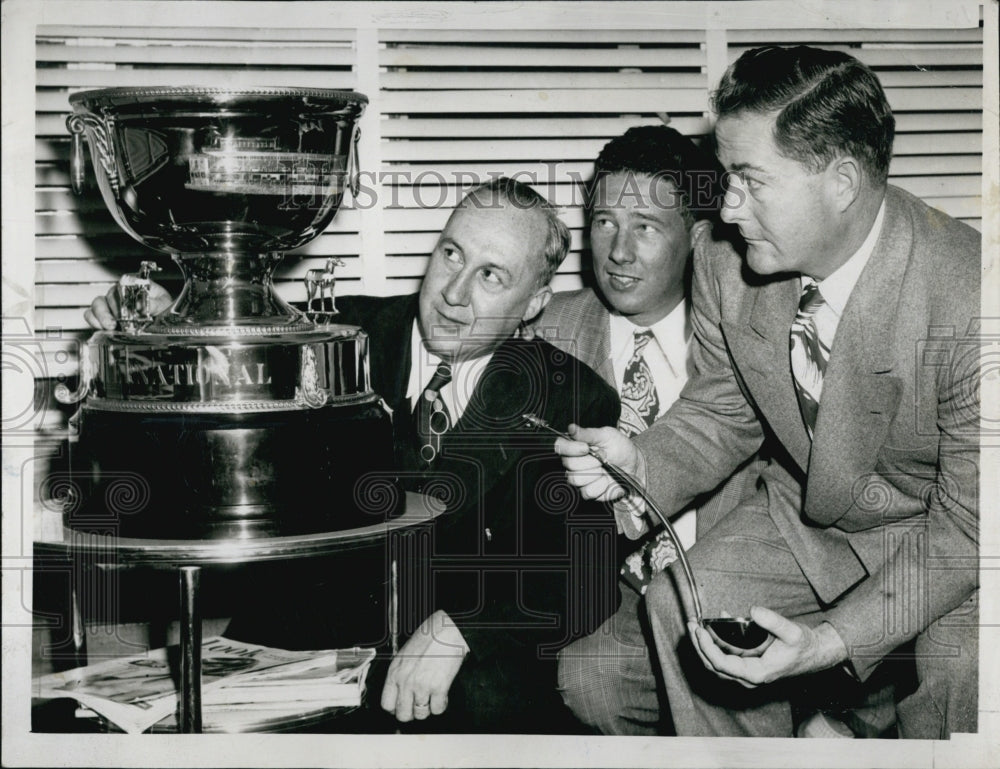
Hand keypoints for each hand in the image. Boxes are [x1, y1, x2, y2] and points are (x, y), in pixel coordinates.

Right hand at [83, 281, 171, 329]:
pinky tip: (102, 327)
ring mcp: (112, 304)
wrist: (164, 320)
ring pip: (98, 303)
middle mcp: (122, 292)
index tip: (129, 308)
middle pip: (110, 295)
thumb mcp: (164, 304)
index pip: (124, 284)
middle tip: (119, 321)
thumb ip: (155, 304)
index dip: (124, 296)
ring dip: (101, 315)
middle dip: (114, 310)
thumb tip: (142, 305)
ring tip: (110, 326)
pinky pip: (91, 314)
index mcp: (136, 285)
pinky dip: (93, 321)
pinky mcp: (105, 316)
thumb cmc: (163, 308)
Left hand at [381, 610, 467, 721]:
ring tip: (431, 699)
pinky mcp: (439, 688)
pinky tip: (442, 696)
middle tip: (417, 706)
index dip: (395, 709)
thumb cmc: (428, 638)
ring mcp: (422, 686)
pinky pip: (438, 709)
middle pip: (403, 714)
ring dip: (427, 709)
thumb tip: (400, 692)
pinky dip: (441, 705)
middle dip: (411, 713)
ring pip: (421, 714)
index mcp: (395, 672)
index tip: (401, 707)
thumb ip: (400, 674)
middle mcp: (406, 681)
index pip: (387, 704)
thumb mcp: (405, 655)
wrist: (447, 630)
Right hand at [553, 424, 639, 501]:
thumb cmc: (620, 448)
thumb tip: (571, 428)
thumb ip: (588, 433)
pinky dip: (602, 486)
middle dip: (590, 461)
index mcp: (575, 446)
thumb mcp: (607, 435)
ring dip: (596, 474)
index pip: (560, 447)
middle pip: (569, 464)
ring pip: (576, 479)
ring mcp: (580, 478)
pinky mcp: (588, 492)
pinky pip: (587, 492)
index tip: (586, 448)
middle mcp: (573, 463)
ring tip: (605, 469)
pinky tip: (607, 480)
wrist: (635, 466)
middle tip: (603, 457)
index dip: (570, 449)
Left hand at [688, 608, 848, 687]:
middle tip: (690, 625)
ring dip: (703, 645)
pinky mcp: (746, 665)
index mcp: (756, 673)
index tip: (699, 631)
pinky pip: (724, 656)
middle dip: (698, 646)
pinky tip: (715, 622)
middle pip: (713, 666)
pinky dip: (715, 642)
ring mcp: (746, 673)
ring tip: (694, 625)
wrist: (814, 653)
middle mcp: (748, 677)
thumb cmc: (803, 646)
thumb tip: (753, 611)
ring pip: (716, 663)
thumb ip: (773, 622)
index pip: (722, 665)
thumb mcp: (792, 632)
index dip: (706, 648)